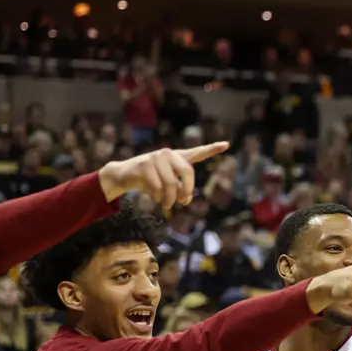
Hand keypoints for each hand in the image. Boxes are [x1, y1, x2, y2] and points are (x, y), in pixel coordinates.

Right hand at [99, 143, 229, 210]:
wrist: (124, 176)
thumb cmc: (150, 180)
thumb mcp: (168, 186)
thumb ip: (181, 190)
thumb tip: (187, 198)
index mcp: (177, 158)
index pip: (197, 153)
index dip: (212, 150)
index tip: (227, 145)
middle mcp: (169, 154)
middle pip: (188, 172)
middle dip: (187, 190)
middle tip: (183, 202)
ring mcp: (156, 157)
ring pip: (171, 183)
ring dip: (170, 199)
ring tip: (167, 205)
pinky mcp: (145, 164)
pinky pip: (157, 186)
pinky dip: (158, 197)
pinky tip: (156, 200)